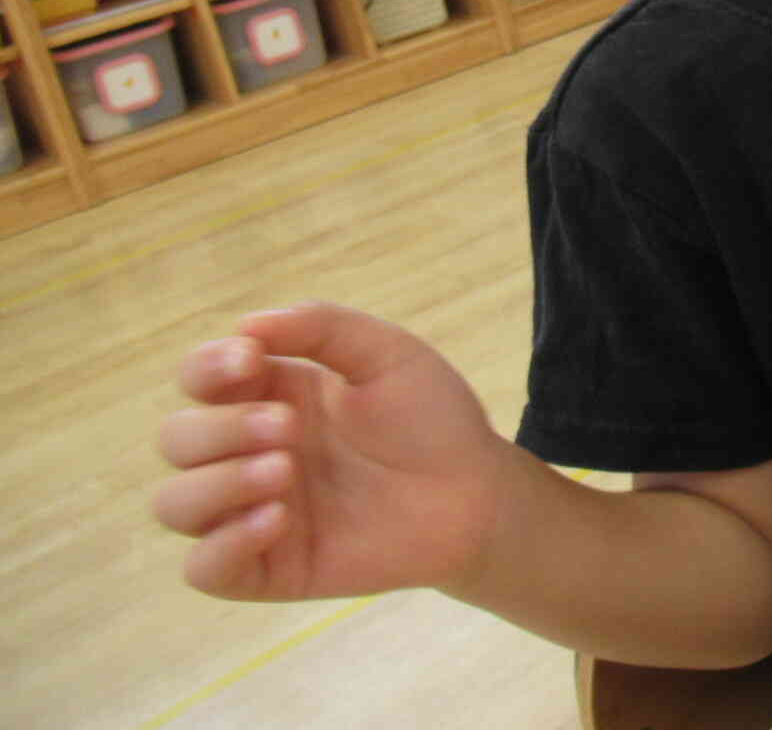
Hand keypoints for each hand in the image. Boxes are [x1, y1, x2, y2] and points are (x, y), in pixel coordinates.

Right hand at [154, 303, 508, 601]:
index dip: (206, 366)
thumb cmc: (431, 419)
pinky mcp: (268, 568)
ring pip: (174, 504)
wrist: (475, 493)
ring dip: (217, 483)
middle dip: (221, 427)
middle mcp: (249, 452)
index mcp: (270, 395)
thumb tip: (246, 324)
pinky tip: (278, 518)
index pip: (198, 377)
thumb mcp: (387, 353)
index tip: (251, 359)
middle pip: (177, 439)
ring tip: (284, 470)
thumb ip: (323, 327)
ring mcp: (252, 511)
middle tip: (288, 426)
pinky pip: (203, 569)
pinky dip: (224, 544)